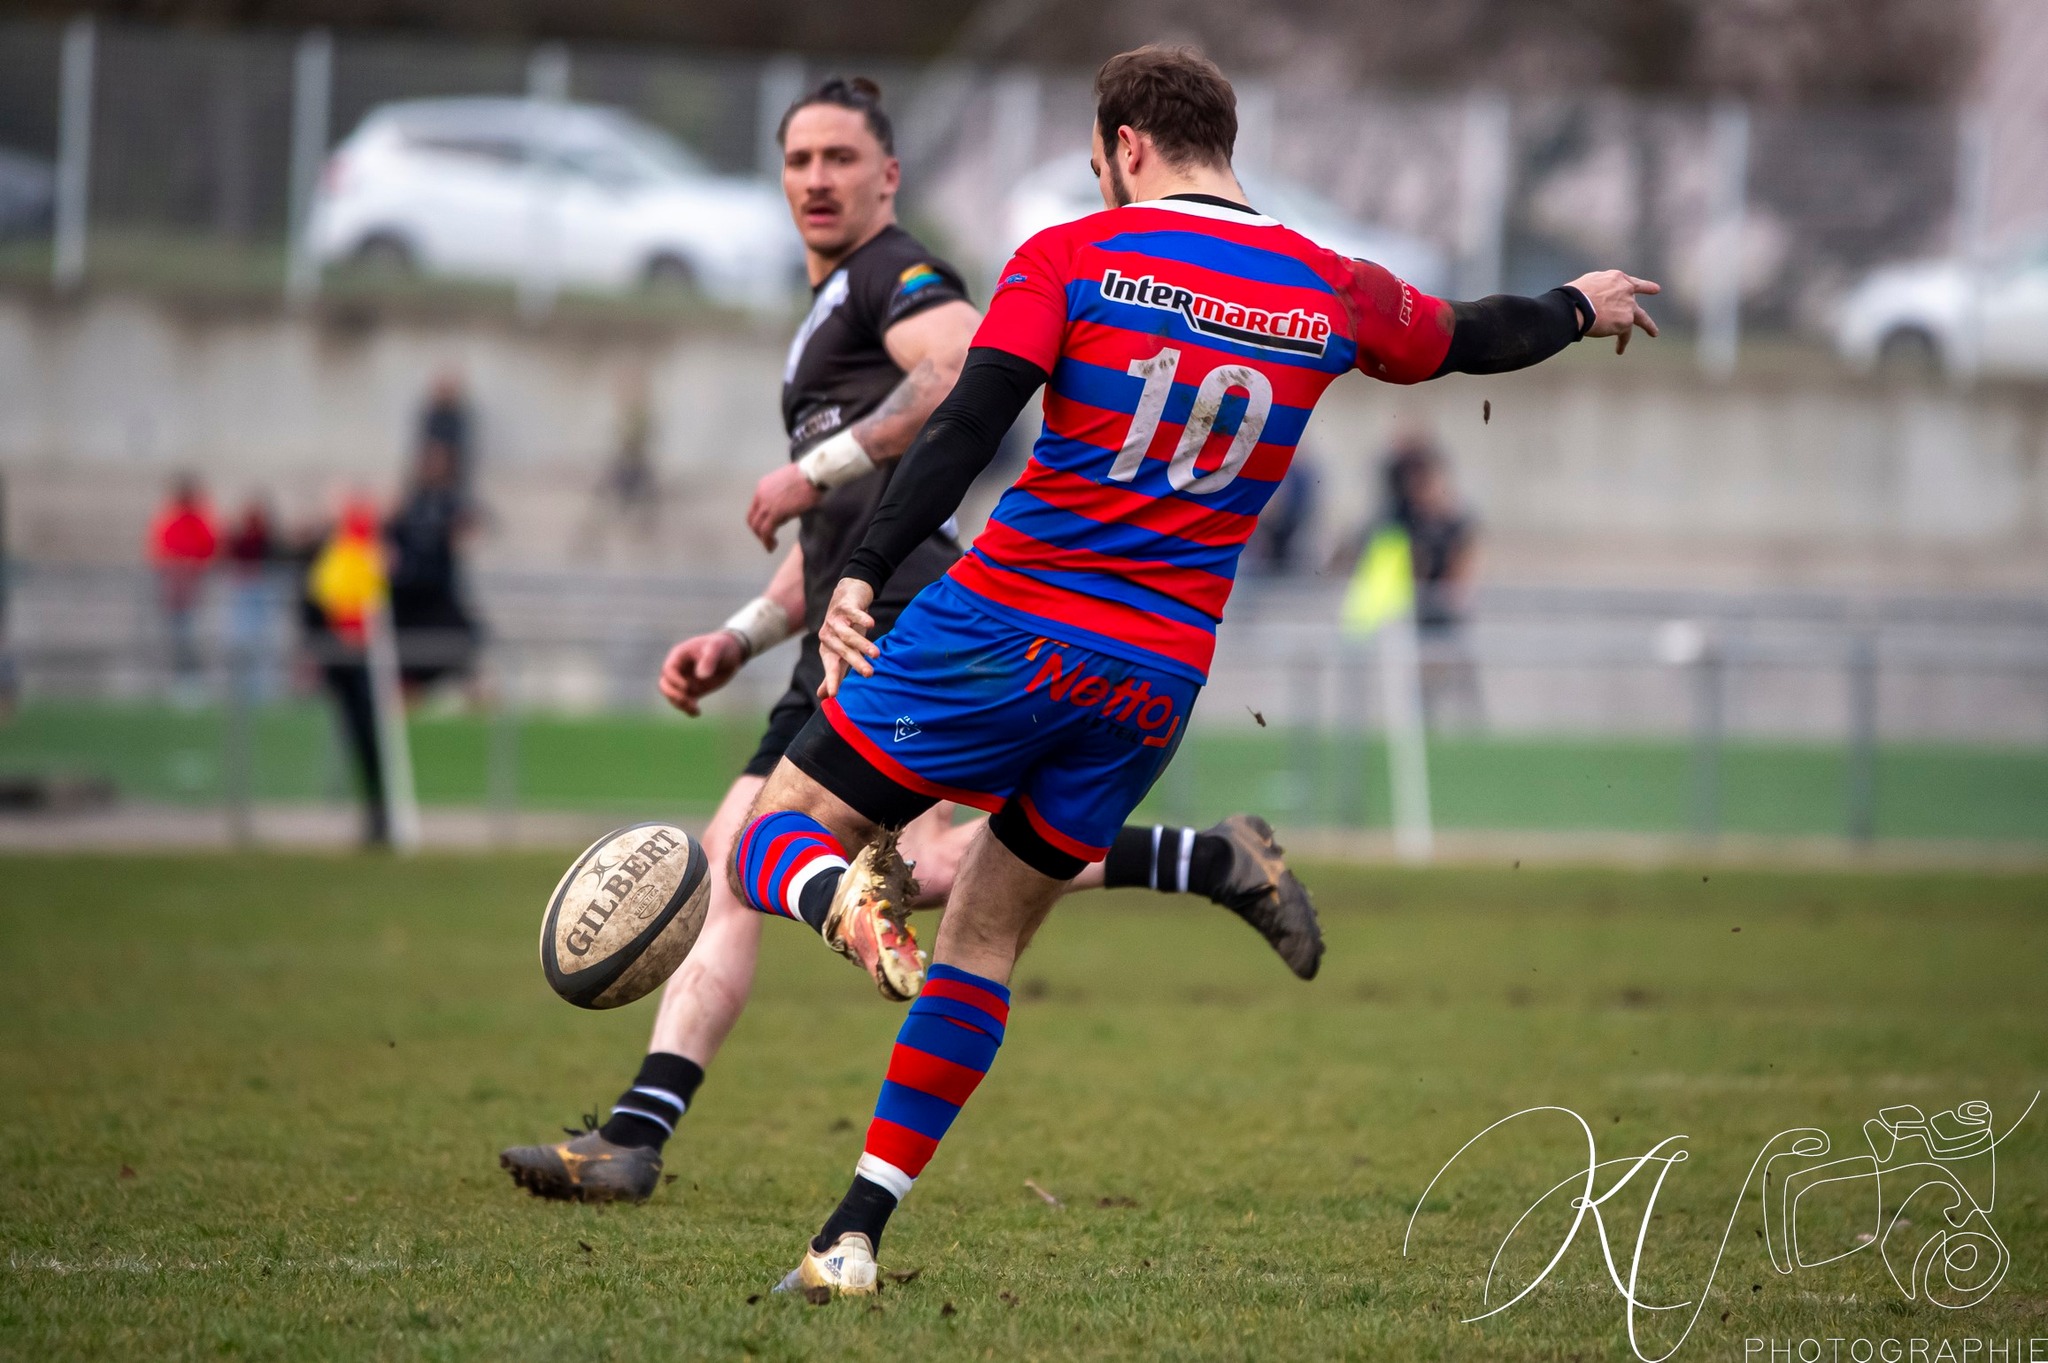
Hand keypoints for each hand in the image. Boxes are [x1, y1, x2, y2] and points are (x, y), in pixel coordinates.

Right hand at [658, 631, 746, 715]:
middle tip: (685, 700)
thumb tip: (701, 676)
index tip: (687, 686)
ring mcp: (684, 680)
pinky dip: (688, 709)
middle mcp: (679, 669)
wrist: (732, 653)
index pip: (668, 670)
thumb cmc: (722, 646)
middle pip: (664, 684)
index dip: (674, 680)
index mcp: (679, 656)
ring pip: (673, 696)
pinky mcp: (693, 691)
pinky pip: (685, 702)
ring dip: (680, 704)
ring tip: (695, 710)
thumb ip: (709, 660)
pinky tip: (697, 713)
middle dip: (672, 694)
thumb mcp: (717, 648)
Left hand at [746, 463, 821, 550]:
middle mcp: (760, 495)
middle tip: (767, 540)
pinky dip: (767, 541)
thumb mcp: (788, 484)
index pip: (754, 508)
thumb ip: (782, 496)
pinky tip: (772, 547)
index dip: (758, 520)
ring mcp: (766, 504)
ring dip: (762, 539)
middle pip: (752, 519)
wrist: (812, 475)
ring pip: (757, 527)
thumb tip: (785, 509)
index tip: (767, 527)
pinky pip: (766, 531)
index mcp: (763, 487)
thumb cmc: (807, 477)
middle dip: (758, 532)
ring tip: (770, 546)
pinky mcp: (775, 513)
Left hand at [817, 578, 878, 698]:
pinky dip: (861, 619)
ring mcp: (835, 620)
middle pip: (843, 652)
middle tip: (869, 674)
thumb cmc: (846, 628)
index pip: (831, 667)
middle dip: (856, 662)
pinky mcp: (844, 606)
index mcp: (828, 649)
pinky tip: (871, 624)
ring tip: (876, 654)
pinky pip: (853, 613)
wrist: (847, 595)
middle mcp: (828, 636)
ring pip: (849, 635)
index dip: (832, 680)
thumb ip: (833, 673)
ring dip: (862, 644)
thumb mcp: (840, 651)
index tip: (834, 695)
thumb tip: (823, 697)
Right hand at [1567, 270, 1660, 353]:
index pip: (1630, 281)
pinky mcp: (1626, 322)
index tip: (1654, 288)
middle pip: (1639, 292)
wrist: (1576, 306)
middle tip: (1657, 290)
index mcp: (1616, 278)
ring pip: (1640, 318)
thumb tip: (1596, 299)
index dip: (1642, 285)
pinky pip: (1625, 335)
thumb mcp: (1589, 283)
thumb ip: (1599, 289)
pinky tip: (1619, 350)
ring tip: (1654, 333)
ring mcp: (1628, 306)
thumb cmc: (1574, 295)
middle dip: (1649, 289)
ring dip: (1648, 326)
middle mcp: (1626, 290)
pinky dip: (1622, 342)